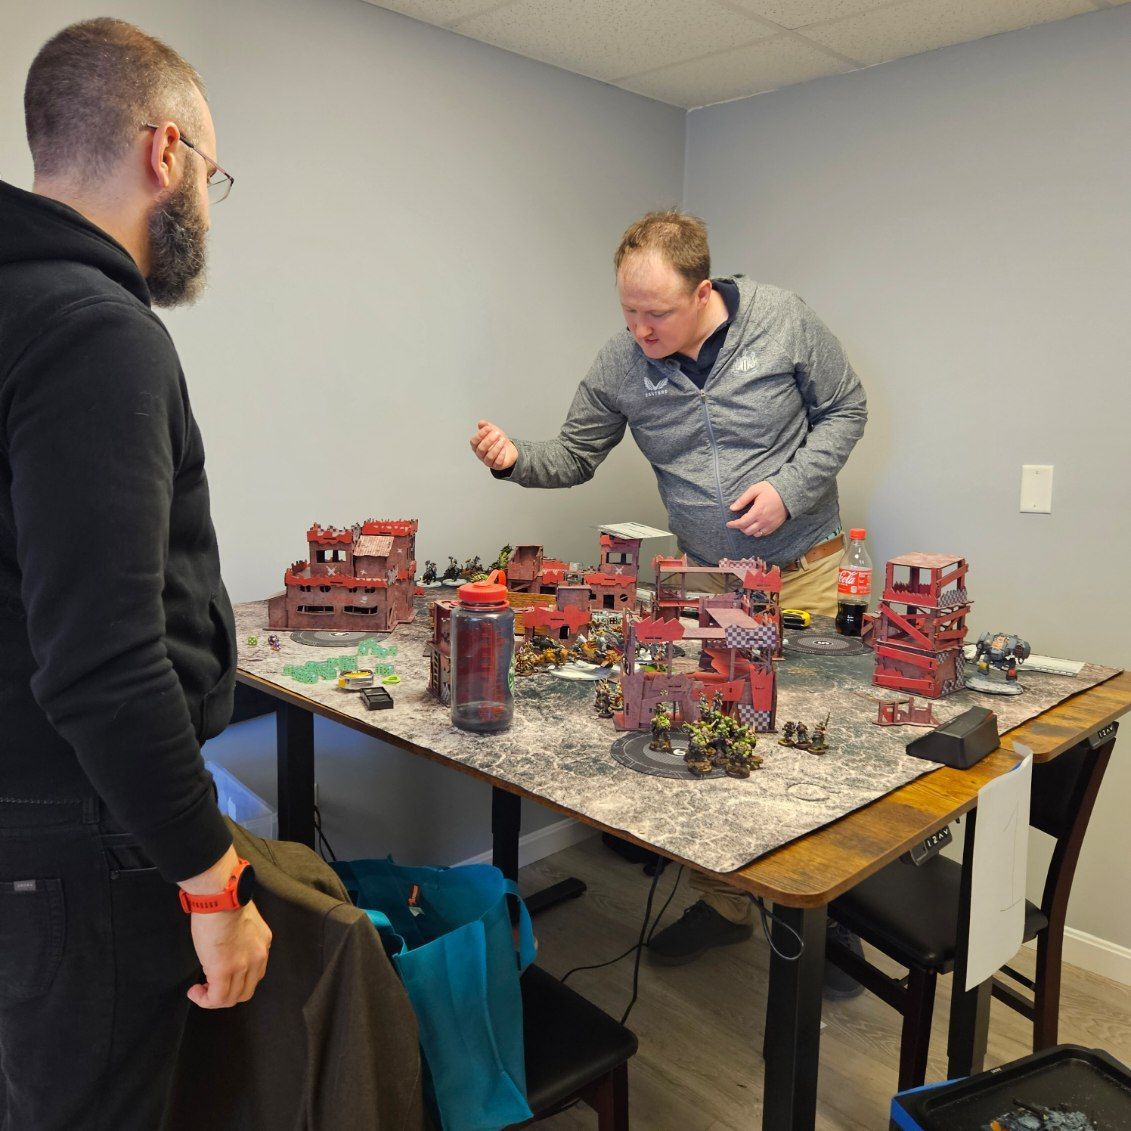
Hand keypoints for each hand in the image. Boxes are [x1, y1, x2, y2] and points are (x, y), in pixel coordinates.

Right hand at [180, 844, 270, 1008]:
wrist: (220, 895)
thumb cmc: (225, 900)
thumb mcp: (242, 920)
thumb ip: (240, 936)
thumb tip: (227, 944)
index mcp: (262, 942)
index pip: (255, 973)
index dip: (237, 980)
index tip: (221, 975)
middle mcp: (258, 956)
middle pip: (246, 990)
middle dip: (227, 994)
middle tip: (210, 987)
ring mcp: (243, 965)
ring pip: (232, 998)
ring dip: (214, 999)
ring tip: (200, 990)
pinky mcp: (224, 970)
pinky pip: (217, 999)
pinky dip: (205, 1000)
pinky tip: (194, 991)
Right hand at [470, 419, 517, 471]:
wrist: (509, 450)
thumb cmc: (498, 440)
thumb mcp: (492, 431)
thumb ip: (486, 426)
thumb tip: (481, 423)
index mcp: (476, 446)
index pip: (474, 441)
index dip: (480, 434)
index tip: (489, 428)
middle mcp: (480, 454)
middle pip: (481, 449)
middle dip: (489, 440)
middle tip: (497, 433)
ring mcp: (487, 461)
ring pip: (489, 457)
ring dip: (497, 447)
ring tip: (503, 439)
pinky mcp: (496, 466)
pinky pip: (497, 462)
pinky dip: (501, 455)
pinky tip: (504, 448)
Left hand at [727, 481, 786, 537]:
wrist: (789, 493)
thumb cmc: (771, 489)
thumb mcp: (755, 489)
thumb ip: (743, 499)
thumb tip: (732, 508)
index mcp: (758, 511)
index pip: (742, 523)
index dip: (734, 525)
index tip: (728, 524)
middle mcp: (764, 520)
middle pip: (747, 531)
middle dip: (740, 527)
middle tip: (738, 522)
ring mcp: (770, 524)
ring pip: (755, 534)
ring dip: (748, 530)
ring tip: (747, 523)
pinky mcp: (775, 526)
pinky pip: (763, 534)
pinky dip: (757, 532)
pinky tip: (756, 525)